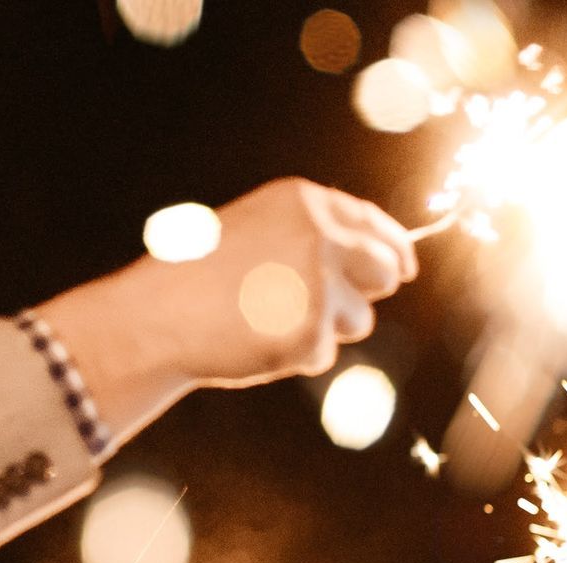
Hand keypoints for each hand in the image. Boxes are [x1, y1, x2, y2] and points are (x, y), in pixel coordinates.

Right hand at [43, 180, 415, 408]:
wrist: (162, 314)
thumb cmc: (205, 272)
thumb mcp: (259, 228)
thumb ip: (313, 235)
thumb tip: (378, 259)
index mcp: (304, 203)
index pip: (373, 222)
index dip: (395, 248)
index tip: (404, 266)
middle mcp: (320, 238)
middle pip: (385, 269)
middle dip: (372, 289)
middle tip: (335, 302)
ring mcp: (320, 287)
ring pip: (361, 319)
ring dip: (330, 326)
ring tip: (273, 316)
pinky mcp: (313, 334)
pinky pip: (326, 353)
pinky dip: (301, 354)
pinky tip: (261, 339)